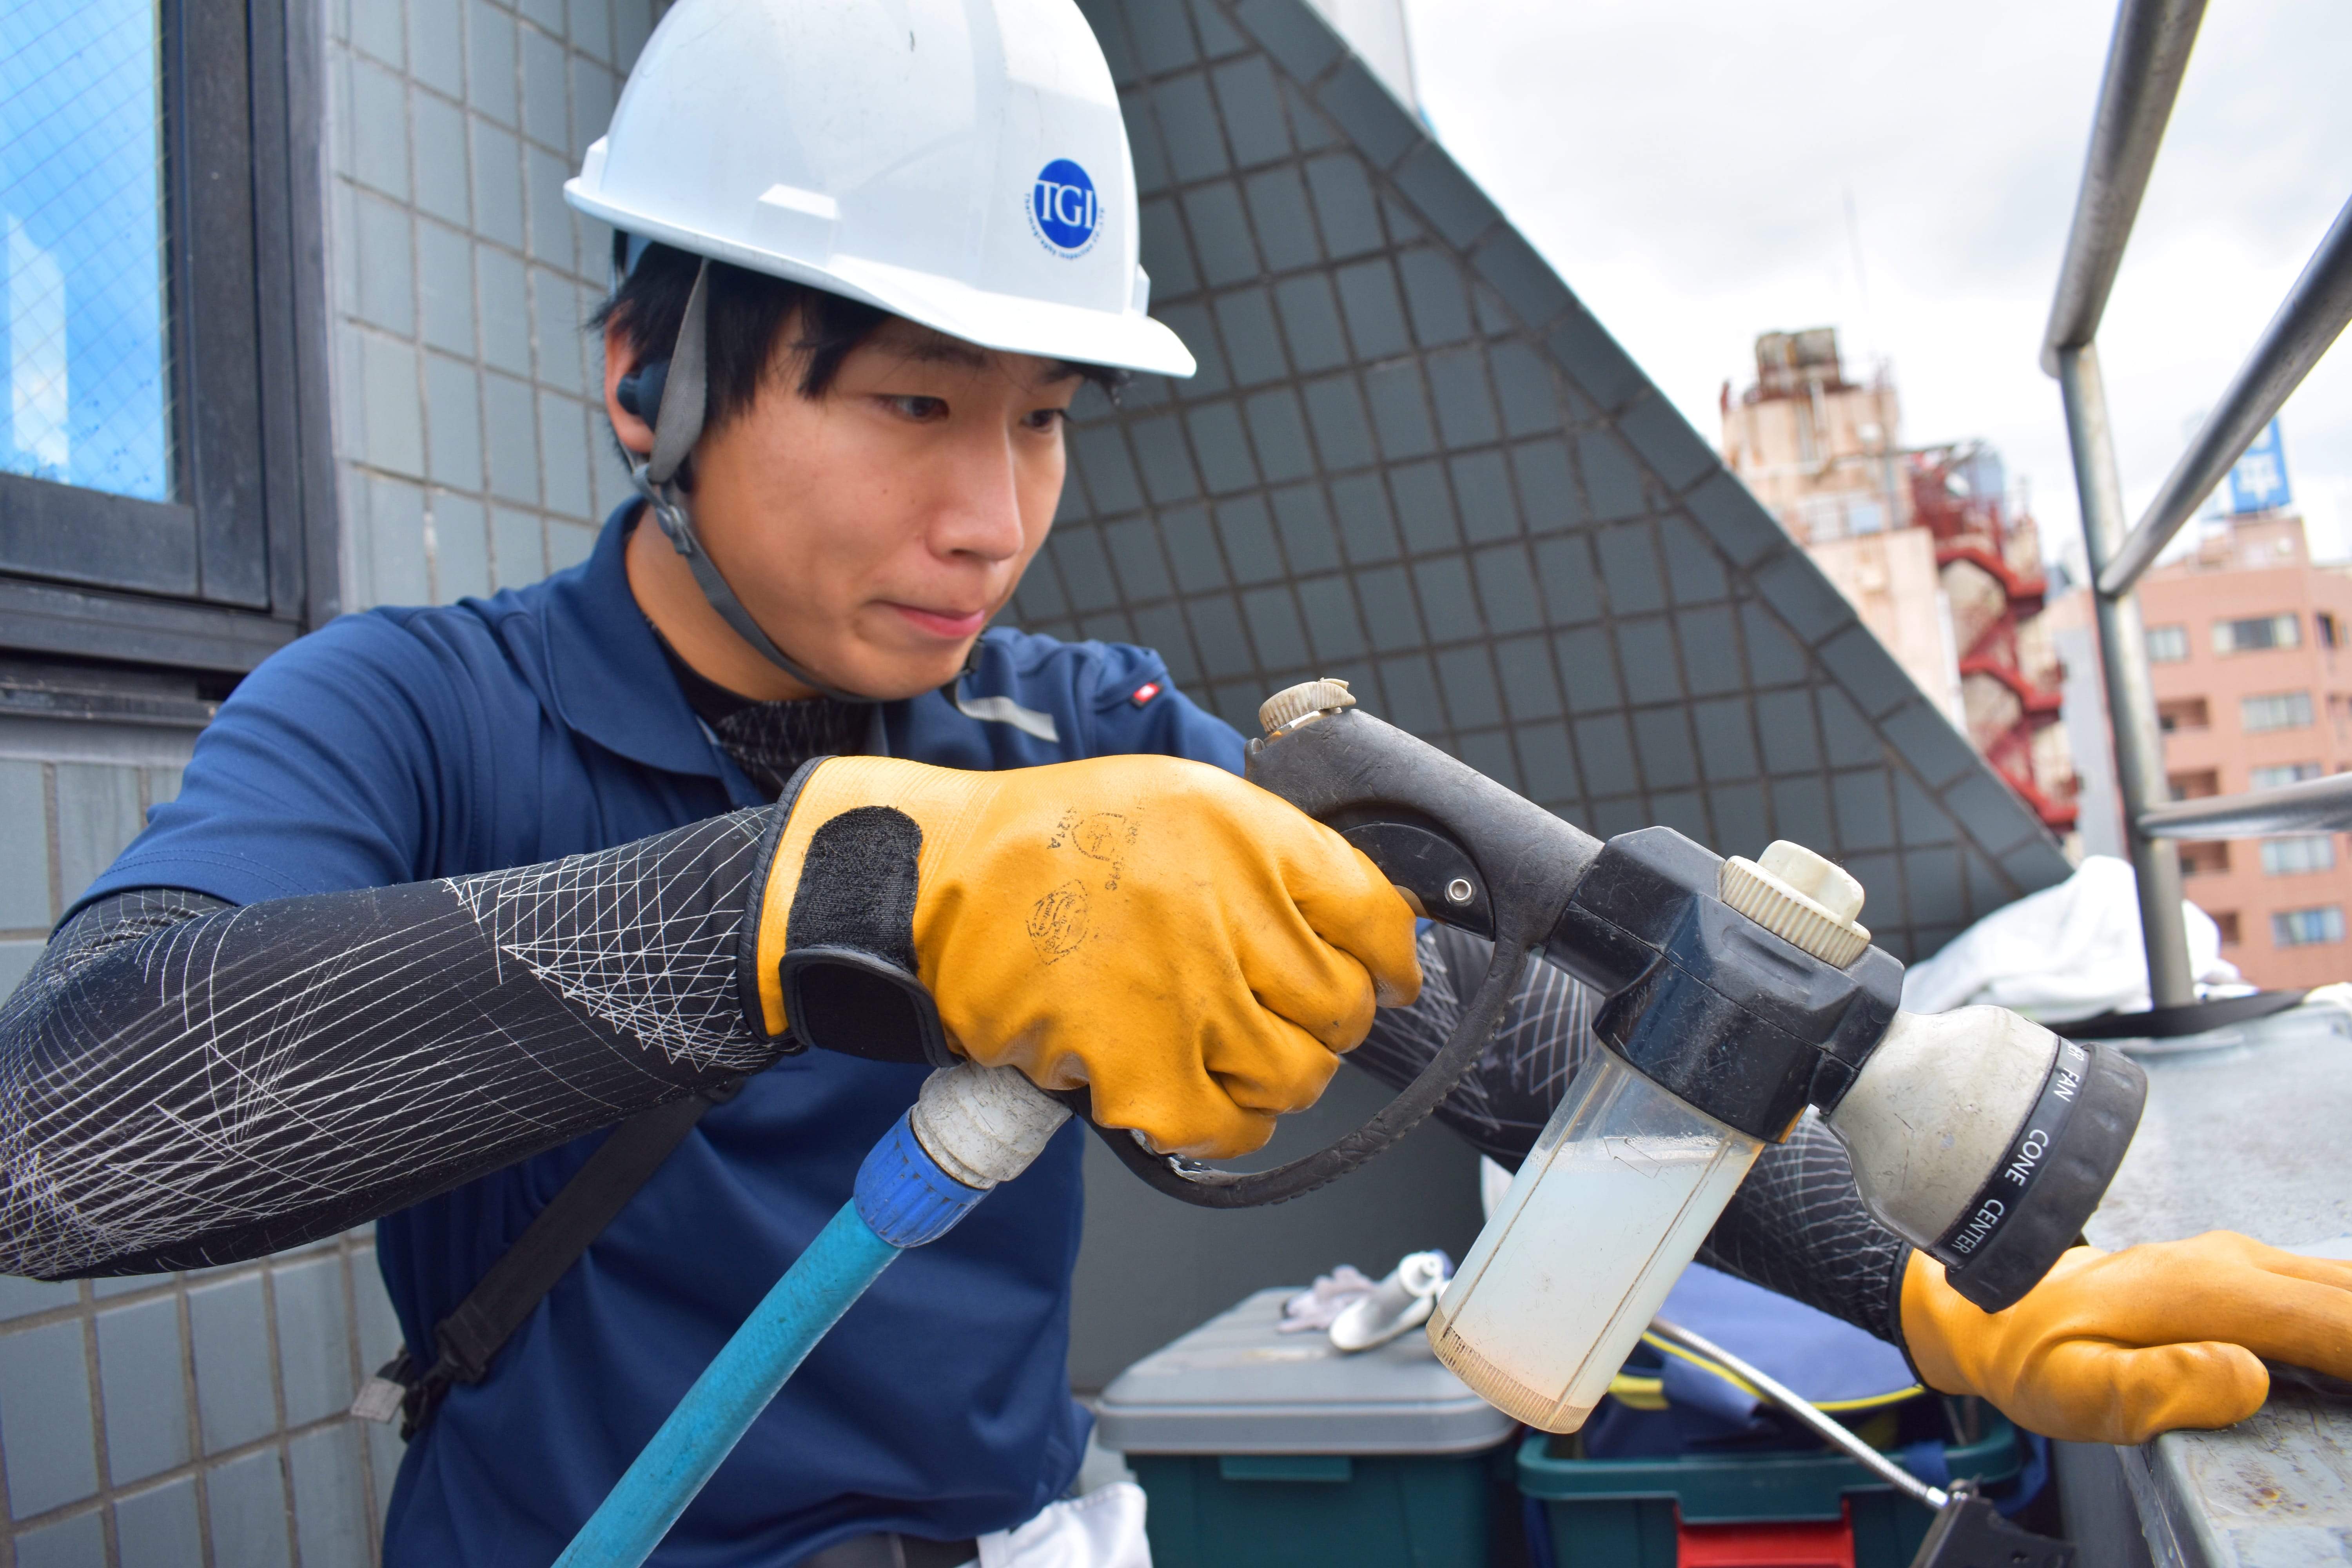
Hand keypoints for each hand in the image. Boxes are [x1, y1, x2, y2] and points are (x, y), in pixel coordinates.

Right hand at [754, 754, 1419, 1157]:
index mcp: (1247, 834)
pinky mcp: (1140, 1068)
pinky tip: (1192, 1101)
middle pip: (1345, 1008)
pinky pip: (1228, 1130)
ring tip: (1224, 1053)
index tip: (1386, 979)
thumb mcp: (1178, 800)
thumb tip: (1352, 924)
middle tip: (1278, 1016)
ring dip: (1272, 1076)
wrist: (936, 881)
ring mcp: (1188, 995)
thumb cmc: (1047, 842)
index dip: (1393, 959)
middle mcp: (1230, 910)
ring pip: (1299, 1075)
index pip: (1376, 915)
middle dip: (1323, 1023)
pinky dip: (1223, 1129)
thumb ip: (1265, 856)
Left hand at [1901, 1232, 2351, 1443]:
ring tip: (2350, 1376)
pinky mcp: (2239, 1271)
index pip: (2331, 1322)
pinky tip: (2340, 1352)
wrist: (1991, 1306)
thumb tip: (2245, 1376)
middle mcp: (2228, 1262)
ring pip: (2341, 1284)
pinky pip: (2323, 1289)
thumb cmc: (2030, 1350)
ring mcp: (2237, 1260)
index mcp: (2201, 1291)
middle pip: (2347, 1295)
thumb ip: (2157, 1387)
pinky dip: (2346, 1316)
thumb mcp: (2075, 1388)